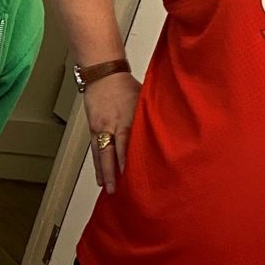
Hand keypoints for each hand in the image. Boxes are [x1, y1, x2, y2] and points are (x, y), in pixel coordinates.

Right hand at [83, 71, 141, 194]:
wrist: (102, 74)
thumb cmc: (125, 86)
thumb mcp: (144, 98)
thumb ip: (153, 115)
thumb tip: (171, 128)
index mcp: (127, 118)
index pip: (127, 142)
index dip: (128, 159)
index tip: (132, 175)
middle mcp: (112, 124)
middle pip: (110, 152)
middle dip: (113, 172)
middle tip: (116, 190)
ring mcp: (101, 127)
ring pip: (100, 154)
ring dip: (103, 172)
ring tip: (107, 188)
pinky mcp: (93, 128)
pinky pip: (95, 150)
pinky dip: (97, 164)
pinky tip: (100, 176)